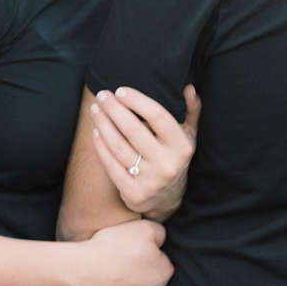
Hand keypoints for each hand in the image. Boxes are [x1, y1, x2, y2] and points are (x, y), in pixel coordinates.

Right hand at [70, 220, 171, 285]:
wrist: (84, 271)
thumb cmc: (112, 247)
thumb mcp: (143, 227)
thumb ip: (161, 233)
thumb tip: (163, 241)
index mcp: (165, 270)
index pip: (163, 262)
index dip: (150, 256)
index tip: (137, 254)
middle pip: (159, 283)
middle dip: (149, 277)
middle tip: (131, 269)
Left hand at [90, 85, 201, 219]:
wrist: (168, 198)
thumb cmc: (175, 156)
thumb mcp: (189, 135)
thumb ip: (191, 110)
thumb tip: (188, 87)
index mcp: (182, 146)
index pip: (157, 116)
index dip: (136, 100)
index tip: (120, 90)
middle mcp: (167, 164)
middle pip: (133, 129)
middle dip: (113, 109)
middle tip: (101, 95)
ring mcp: (150, 181)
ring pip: (118, 146)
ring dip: (103, 124)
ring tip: (95, 110)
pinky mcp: (133, 193)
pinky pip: (111, 166)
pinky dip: (100, 147)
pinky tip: (96, 132)